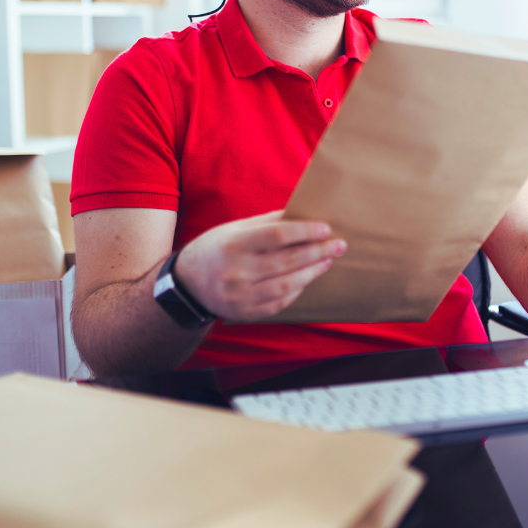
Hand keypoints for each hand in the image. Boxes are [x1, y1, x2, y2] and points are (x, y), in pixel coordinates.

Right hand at [173, 210, 345, 321]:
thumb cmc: (217, 248)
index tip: (325, 228)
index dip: (304, 231)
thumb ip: (268, 222)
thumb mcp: (236, 228)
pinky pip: (280, 302)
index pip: (277, 235)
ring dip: (313, 272)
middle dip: (318, 251)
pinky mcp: (246, 313)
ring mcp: (240, 296)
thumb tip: (302, 214)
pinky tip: (307, 277)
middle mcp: (236, 272)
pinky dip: (297, 289)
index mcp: (233, 244)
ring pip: (288, 285)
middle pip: (287, 261)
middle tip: (339, 245)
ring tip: (328, 260)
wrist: (188, 283)